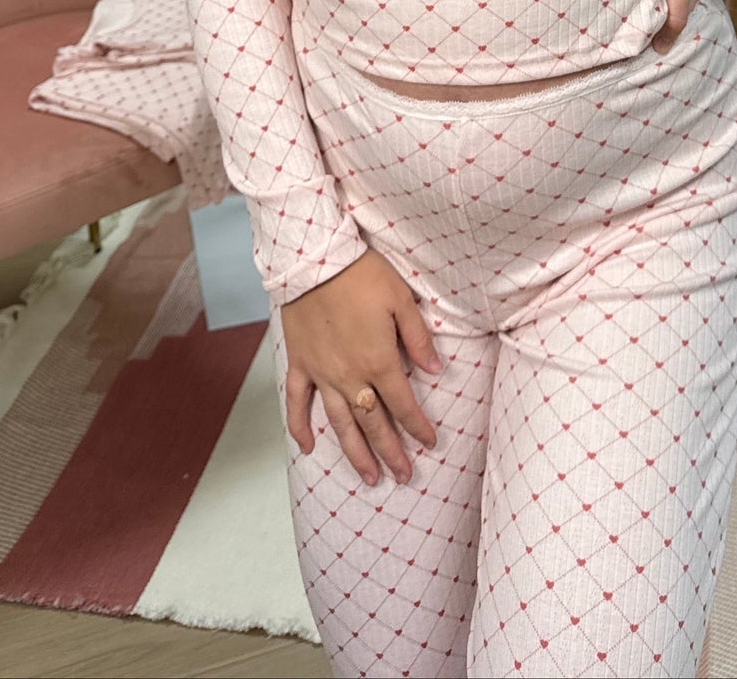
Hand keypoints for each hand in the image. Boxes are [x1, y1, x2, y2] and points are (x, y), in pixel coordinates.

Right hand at [281, 247, 442, 487]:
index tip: (430, 444)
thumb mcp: (401, 300)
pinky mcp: (300, 364)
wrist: (314, 260)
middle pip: (373, 423)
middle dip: (391, 452)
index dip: (418, 427)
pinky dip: (300, 427)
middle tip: (403, 477)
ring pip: (340, 424)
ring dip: (356, 453)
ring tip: (369, 477)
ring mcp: (322, 373)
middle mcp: (350, 375)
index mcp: (378, 360)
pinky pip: (298, 403)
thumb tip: (438, 371)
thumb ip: (418, 339)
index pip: (403, 405)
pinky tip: (308, 447)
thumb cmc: (362, 274)